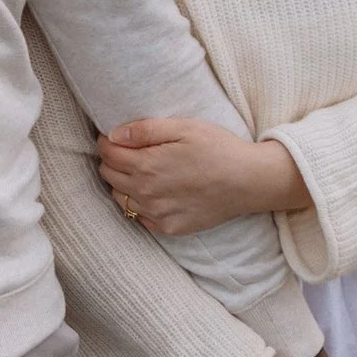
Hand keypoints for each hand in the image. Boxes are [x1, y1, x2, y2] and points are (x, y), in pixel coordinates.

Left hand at [99, 119, 309, 236]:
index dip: (107, 140)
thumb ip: (145, 130)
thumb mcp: (183, 128)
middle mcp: (146, 193)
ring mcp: (156, 214)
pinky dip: (139, 204)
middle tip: (127, 150)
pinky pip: (139, 217)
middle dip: (112, 160)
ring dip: (122, 183)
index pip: (107, 153)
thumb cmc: (218, 148)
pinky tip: (155, 192)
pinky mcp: (169, 228)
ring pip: (120, 198)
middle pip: (108, 175)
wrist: (249, 182)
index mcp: (146, 165)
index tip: (114, 135)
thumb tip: (114, 134)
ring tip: (141, 170)